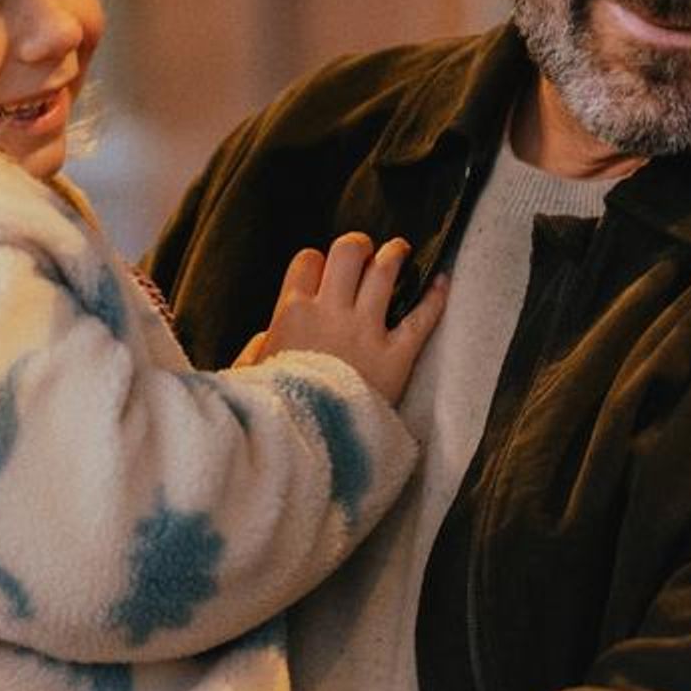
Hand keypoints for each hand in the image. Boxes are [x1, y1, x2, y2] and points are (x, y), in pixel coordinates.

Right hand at [258, 232, 446, 401]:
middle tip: (364, 254)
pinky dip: (435, 297)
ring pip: (386, 271)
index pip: (307, 261)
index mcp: (292, 313)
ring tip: (400, 251)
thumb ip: (256, 350)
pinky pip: (422, 318)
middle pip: (348, 252)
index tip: (321, 274)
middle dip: (358, 247)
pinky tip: (442, 280)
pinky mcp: (396, 357)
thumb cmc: (273, 410)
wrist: (305, 443)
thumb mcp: (248, 377)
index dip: (316, 263)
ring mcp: (366, 332)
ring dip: (395, 255)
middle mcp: (331, 313)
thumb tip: (266, 339)